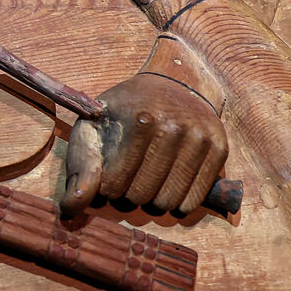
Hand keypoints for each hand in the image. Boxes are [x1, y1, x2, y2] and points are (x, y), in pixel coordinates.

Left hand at [62, 73, 227, 214]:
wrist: (174, 81)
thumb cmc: (124, 111)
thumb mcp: (92, 129)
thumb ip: (81, 170)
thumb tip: (71, 209)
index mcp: (140, 119)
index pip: (113, 185)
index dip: (106, 188)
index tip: (108, 177)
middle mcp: (174, 127)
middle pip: (140, 196)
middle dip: (128, 195)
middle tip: (128, 181)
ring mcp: (200, 138)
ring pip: (168, 202)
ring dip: (153, 202)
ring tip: (146, 183)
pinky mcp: (219, 148)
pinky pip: (194, 200)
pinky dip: (178, 203)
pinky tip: (168, 187)